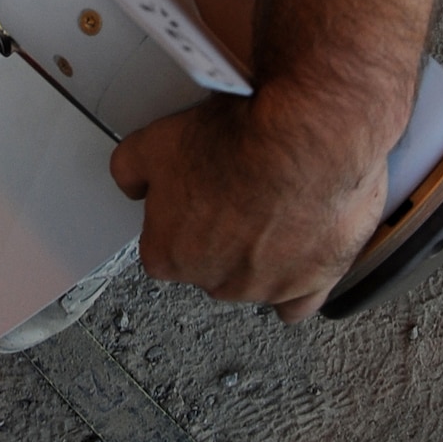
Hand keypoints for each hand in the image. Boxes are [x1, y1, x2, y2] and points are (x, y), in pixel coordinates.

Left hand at [109, 84, 388, 320]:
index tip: (190, 194)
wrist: (300, 145)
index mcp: (170, 255)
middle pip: (207, 264)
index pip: (160, 247)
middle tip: (231, 191)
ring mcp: (265, 288)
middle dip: (217, 235)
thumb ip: (130, 170)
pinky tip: (294, 256)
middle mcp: (215, 282)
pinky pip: (297, 300)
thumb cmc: (232, 147)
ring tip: (270, 206)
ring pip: (252, 279)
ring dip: (258, 252)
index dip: (176, 216)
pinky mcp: (312, 284)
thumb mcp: (151, 141)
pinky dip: (295, 281)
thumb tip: (131, 183)